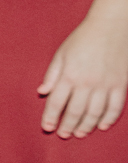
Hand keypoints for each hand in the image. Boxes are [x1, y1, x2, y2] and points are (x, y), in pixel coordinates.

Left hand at [39, 17, 127, 137]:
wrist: (112, 27)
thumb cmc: (83, 39)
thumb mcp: (61, 54)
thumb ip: (52, 75)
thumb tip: (42, 92)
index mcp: (69, 74)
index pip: (56, 102)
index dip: (51, 117)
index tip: (47, 128)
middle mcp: (87, 82)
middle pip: (75, 111)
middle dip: (68, 125)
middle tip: (63, 135)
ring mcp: (106, 85)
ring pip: (95, 113)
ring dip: (86, 125)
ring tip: (80, 134)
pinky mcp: (121, 84)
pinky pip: (116, 107)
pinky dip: (109, 118)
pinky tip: (102, 126)